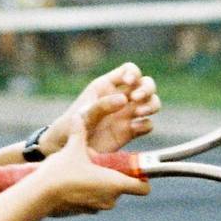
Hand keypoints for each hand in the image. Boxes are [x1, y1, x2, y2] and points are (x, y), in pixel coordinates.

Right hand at [32, 95, 149, 215]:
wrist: (39, 196)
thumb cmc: (61, 172)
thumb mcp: (73, 148)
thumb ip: (80, 132)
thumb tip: (79, 116)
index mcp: (115, 183)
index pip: (143, 187)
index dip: (141, 177)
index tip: (133, 167)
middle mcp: (109, 199)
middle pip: (123, 187)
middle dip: (114, 174)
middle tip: (99, 162)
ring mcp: (96, 207)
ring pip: (106, 193)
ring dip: (100, 182)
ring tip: (83, 169)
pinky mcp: (82, 212)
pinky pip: (92, 200)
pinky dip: (88, 191)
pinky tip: (72, 180)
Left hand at [45, 62, 159, 154]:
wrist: (68, 150)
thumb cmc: (71, 127)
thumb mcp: (83, 114)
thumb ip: (102, 106)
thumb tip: (125, 100)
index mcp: (107, 86)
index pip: (129, 70)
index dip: (133, 73)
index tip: (129, 82)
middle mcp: (121, 97)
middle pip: (146, 84)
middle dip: (146, 88)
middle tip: (136, 99)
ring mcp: (127, 114)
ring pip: (152, 102)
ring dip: (151, 105)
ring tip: (138, 113)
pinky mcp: (131, 131)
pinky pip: (148, 124)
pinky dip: (145, 124)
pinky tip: (133, 128)